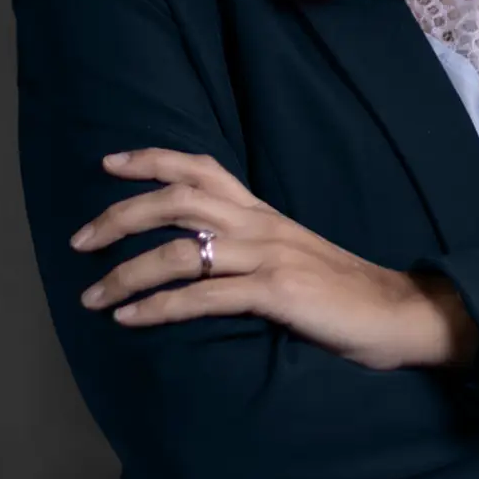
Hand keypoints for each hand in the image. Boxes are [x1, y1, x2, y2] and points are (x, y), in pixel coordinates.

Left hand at [70, 148, 472, 371]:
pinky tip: (131, 319)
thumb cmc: (341, 292)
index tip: (108, 163)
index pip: (202, 168)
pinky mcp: (277, 293)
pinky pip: (204, 297)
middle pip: (179, 199)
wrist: (399, 313)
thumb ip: (250, 246)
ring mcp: (269, 256)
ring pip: (181, 250)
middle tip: (79, 240)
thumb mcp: (292, 254)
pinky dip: (159, 307)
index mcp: (263, 213)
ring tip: (92, 295)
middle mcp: (261, 224)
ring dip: (126, 273)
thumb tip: (199, 252)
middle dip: (120, 215)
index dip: (152, 160)